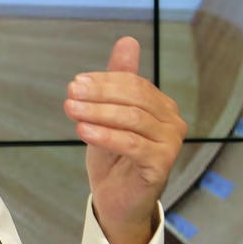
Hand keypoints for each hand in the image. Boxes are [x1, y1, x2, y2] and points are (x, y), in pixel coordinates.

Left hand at [63, 37, 185, 243]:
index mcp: (161, 106)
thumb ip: (117, 82)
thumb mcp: (107, 117)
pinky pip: (132, 144)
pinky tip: (83, 131)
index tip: (75, 82)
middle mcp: (172, 122)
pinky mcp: (162, 164)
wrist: (115, 202)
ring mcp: (171, 144)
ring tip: (71, 110)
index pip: (133, 84)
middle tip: (70, 92)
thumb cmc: (113, 160)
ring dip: (98, 112)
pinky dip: (105, 135)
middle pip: (135, 98)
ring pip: (132, 119)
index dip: (104, 81)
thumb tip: (127, 41)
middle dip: (99, 93)